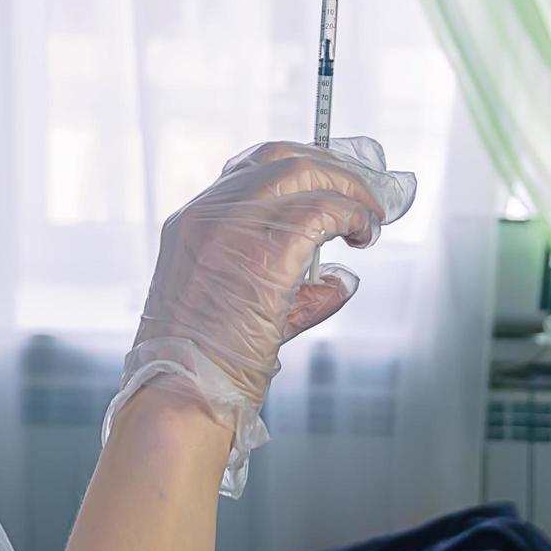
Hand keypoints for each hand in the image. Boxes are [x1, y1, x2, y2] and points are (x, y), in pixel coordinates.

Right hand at [103, 136, 415, 495]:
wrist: (182, 392)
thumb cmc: (202, 365)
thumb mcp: (232, 306)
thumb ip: (285, 284)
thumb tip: (337, 278)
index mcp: (191, 223)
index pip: (247, 171)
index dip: (296, 170)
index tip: (327, 184)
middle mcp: (207, 213)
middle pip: (279, 158)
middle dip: (330, 169)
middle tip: (362, 194)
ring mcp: (232, 226)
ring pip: (303, 172)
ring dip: (347, 189)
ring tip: (368, 217)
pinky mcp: (265, 250)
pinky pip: (324, 210)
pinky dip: (353, 216)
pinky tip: (363, 235)